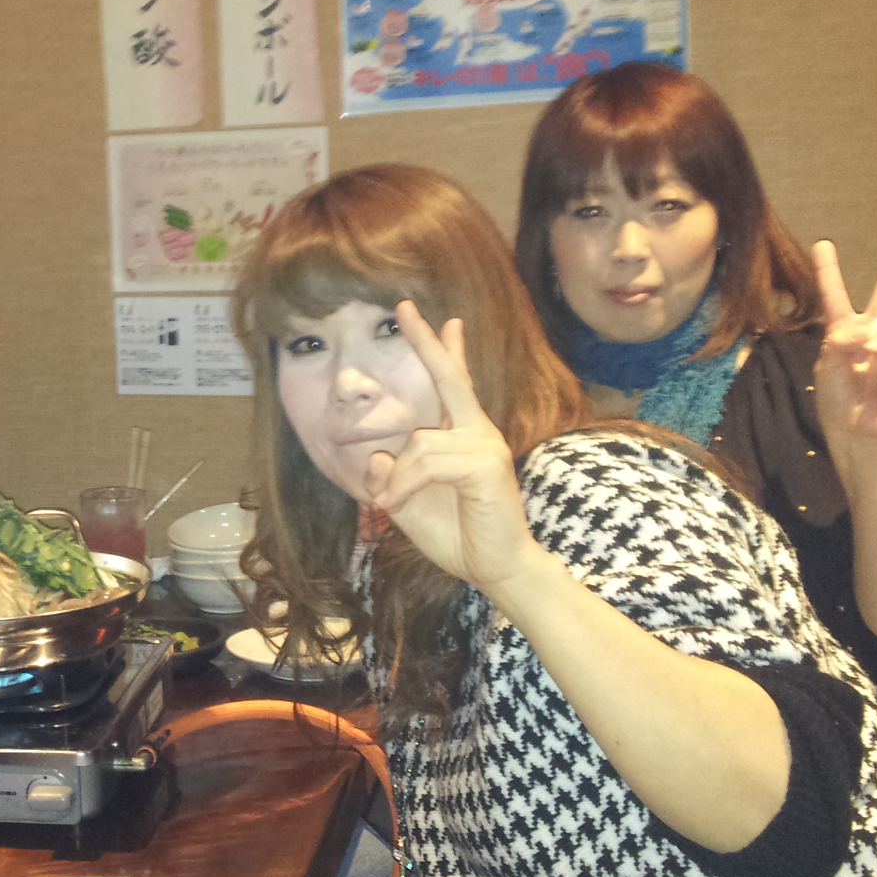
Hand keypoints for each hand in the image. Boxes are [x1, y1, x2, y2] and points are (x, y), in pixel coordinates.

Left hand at [365, 301, 541, 594]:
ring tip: (391, 504)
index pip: (453, 385)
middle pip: (449, 378)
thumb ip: (392, 479)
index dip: (445, 351)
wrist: (497, 569)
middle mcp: (478, 432)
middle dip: (425, 343)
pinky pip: (429, 461)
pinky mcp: (486, 463)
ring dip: (399, 477)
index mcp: (462, 437)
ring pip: (421, 442)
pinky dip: (406, 484)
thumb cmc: (458, 536)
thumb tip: (379, 457)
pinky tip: (397, 504)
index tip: (444, 320)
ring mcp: (485, 445)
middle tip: (402, 307)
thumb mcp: (408, 504)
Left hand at [812, 235, 876, 447]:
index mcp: (842, 331)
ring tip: (864, 353)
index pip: (835, 294)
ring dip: (876, 332)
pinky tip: (876, 353)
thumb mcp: (828, 370)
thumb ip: (839, 346)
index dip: (829, 270)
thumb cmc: (836, 400)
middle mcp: (869, 332)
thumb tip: (862, 329)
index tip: (823, 244)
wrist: (857, 430)